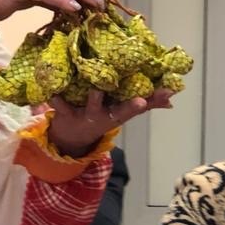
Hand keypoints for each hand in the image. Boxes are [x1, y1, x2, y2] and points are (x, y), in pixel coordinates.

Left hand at [47, 88, 174, 156]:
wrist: (70, 136)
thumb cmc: (101, 116)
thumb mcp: (122, 112)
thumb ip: (146, 102)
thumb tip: (171, 94)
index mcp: (118, 113)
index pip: (138, 108)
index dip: (152, 101)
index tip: (167, 93)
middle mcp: (105, 115)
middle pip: (120, 111)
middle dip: (130, 106)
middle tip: (141, 100)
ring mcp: (86, 115)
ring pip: (93, 105)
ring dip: (95, 97)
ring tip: (98, 87)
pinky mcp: (66, 113)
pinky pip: (60, 105)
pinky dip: (56, 99)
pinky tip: (53, 92)